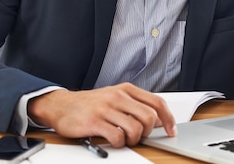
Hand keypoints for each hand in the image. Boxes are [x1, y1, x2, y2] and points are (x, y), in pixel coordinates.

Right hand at [27, 82, 176, 146]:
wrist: (62, 106)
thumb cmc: (91, 104)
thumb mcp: (115, 96)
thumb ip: (135, 104)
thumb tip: (157, 119)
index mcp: (126, 89)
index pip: (157, 102)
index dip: (168, 118)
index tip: (171, 130)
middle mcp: (118, 96)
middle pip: (149, 117)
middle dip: (148, 132)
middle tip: (139, 136)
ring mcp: (106, 108)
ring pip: (135, 129)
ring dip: (133, 140)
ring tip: (125, 139)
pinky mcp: (95, 122)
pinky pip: (117, 137)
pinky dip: (119, 143)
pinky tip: (113, 141)